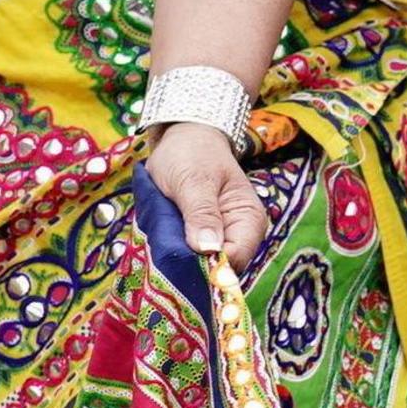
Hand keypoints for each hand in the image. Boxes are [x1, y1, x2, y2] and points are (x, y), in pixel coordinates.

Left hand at [147, 124, 269, 265]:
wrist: (182, 138)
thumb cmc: (191, 154)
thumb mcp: (193, 181)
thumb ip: (202, 214)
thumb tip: (210, 250)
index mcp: (249, 220)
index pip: (235, 259)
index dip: (208, 268)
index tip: (177, 265)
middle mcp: (239, 235)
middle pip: (219, 269)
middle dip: (190, 266)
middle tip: (160, 254)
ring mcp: (220, 239)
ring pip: (201, 266)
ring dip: (178, 261)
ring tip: (157, 246)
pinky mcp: (201, 240)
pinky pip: (189, 258)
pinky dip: (174, 255)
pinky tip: (159, 245)